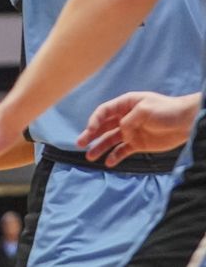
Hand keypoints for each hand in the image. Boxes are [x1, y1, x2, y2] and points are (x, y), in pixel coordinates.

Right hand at [78, 91, 197, 166]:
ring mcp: (131, 132)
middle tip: (79, 144)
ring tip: (90, 157)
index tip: (90, 130)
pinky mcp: (138, 144)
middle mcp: (124, 118)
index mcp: (125, 104)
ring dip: (100, 147)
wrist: (187, 123)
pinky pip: (123, 151)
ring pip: (111, 140)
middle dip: (91, 135)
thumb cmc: (167, 110)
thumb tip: (121, 130)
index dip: (95, 120)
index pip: (104, 112)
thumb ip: (130, 119)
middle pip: (103, 126)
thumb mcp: (146, 109)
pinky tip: (108, 163)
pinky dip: (115, 157)